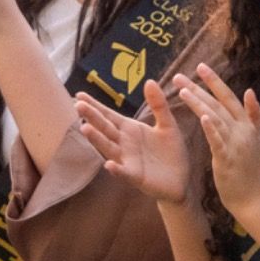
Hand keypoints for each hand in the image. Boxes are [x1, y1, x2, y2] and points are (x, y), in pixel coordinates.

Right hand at [76, 80, 191, 205]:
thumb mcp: (167, 124)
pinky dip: (117, 169)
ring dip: (97, 139)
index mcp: (130, 129)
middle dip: (92, 117)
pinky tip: (109, 165)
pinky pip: (125, 173)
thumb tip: (149, 81)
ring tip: (85, 128)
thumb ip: (158, 105)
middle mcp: (124, 144)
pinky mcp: (137, 177)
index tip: (79, 95)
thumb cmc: (170, 152)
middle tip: (78, 105)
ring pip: (110, 148)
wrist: (181, 180)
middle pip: (105, 128)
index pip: (109, 116)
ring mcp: (128, 161)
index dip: (95, 106)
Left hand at [172, 65, 259, 218]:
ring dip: (199, 103)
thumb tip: (250, 91)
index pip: (229, 97)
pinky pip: (218, 140)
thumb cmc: (251, 169)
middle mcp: (242, 130)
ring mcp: (236, 144)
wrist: (254, 198)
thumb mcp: (255, 139)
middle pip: (218, 104)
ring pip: (216, 118)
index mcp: (247, 125)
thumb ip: (254, 115)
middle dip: (199, 88)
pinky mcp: (228, 158)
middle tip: (179, 76)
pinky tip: (202, 116)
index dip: (215, 81)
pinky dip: (211, 128)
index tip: (201, 66)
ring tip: (183, 90)